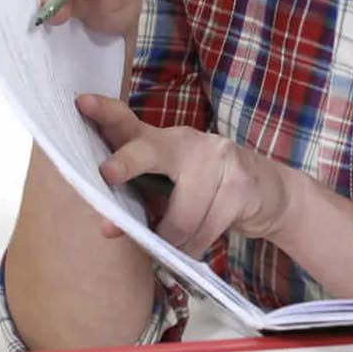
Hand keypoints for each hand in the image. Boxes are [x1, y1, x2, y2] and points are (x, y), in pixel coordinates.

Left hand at [80, 94, 298, 256]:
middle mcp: (188, 143)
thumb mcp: (173, 188)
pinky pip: (204, 230)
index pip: (129, 123)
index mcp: (164, 142)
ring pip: (180, 216)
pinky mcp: (240, 184)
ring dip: (172, 242)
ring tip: (175, 245)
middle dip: (127, 162)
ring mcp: (218, 159)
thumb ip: (141, 200)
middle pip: (150, 151)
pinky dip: (194, 248)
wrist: (269, 193)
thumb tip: (109, 227)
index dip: (105, 113)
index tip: (83, 103)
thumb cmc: (207, 193)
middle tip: (107, 173)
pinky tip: (195, 246)